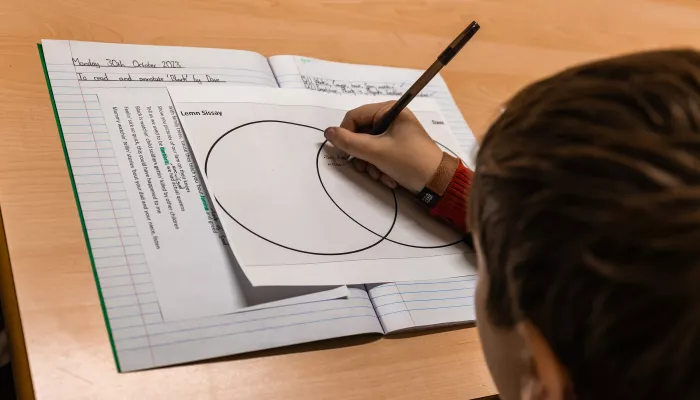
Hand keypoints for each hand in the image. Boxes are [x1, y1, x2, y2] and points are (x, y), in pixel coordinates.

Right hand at [324, 101, 442, 192]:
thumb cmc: (408, 161)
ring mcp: (395, 135)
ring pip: (367, 147)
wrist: (437, 183)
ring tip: (380, 175)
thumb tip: (327, 133)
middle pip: (360, 134)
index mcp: (390, 110)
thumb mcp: (376, 152)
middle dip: (361, 155)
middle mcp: (391, 119)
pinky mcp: (397, 149)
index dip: (346, 134)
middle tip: (365, 168)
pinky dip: (379, 168)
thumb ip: (349, 142)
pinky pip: (378, 155)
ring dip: (370, 164)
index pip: (354, 116)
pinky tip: (388, 178)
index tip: (345, 153)